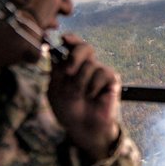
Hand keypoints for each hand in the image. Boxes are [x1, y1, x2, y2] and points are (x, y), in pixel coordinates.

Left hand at [48, 33, 120, 161]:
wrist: (83, 127)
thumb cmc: (68, 109)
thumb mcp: (55, 88)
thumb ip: (55, 69)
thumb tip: (52, 49)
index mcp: (72, 64)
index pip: (73, 45)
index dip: (70, 39)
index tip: (64, 39)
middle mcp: (87, 65)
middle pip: (84, 47)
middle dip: (75, 56)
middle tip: (68, 72)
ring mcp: (100, 71)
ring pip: (89, 64)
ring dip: (80, 83)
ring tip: (81, 96)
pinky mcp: (112, 79)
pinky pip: (101, 73)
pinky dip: (93, 87)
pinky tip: (93, 97)